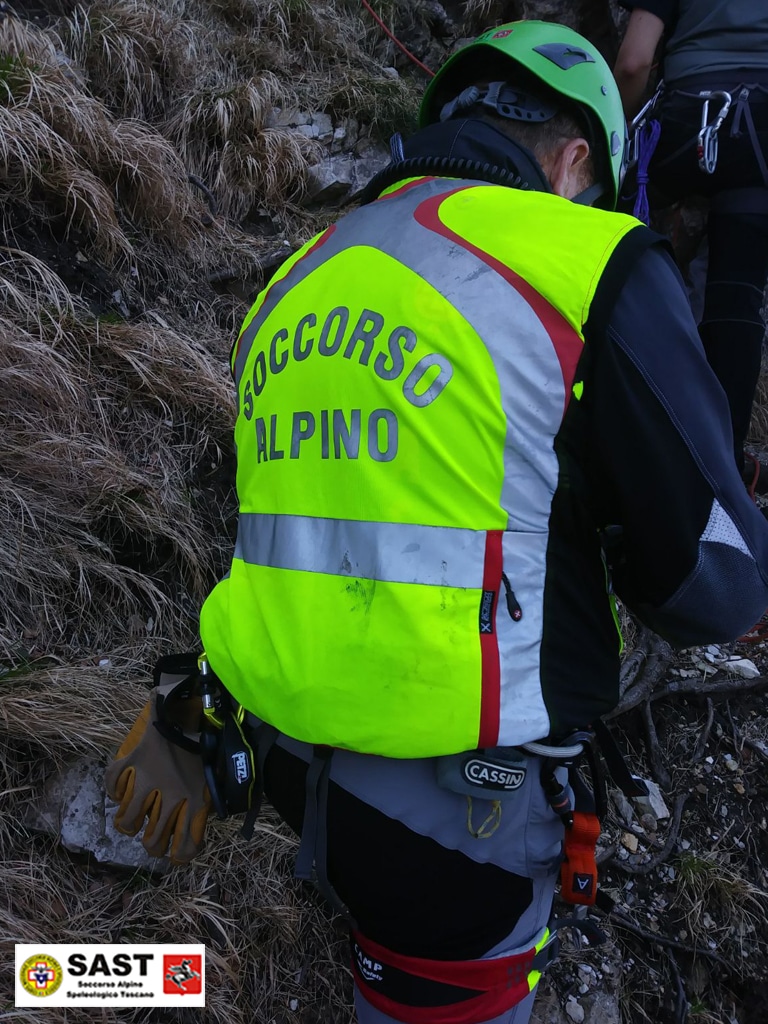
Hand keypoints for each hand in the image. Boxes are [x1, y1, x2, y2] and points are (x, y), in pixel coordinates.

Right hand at [104, 689, 211, 863]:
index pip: (186, 844)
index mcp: (197, 799)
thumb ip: (209, 798)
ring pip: (127, 820)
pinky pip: (114, 782)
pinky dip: (112, 789)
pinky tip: (118, 791)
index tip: (175, 855)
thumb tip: (206, 818)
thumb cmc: (209, 741)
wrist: (197, 706)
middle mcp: (172, 794)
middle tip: (150, 839)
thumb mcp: (216, 773)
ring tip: (129, 821)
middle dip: (150, 846)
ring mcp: (150, 778)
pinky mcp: (135, 759)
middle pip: (152, 840)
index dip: (179, 856)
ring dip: (126, 824)